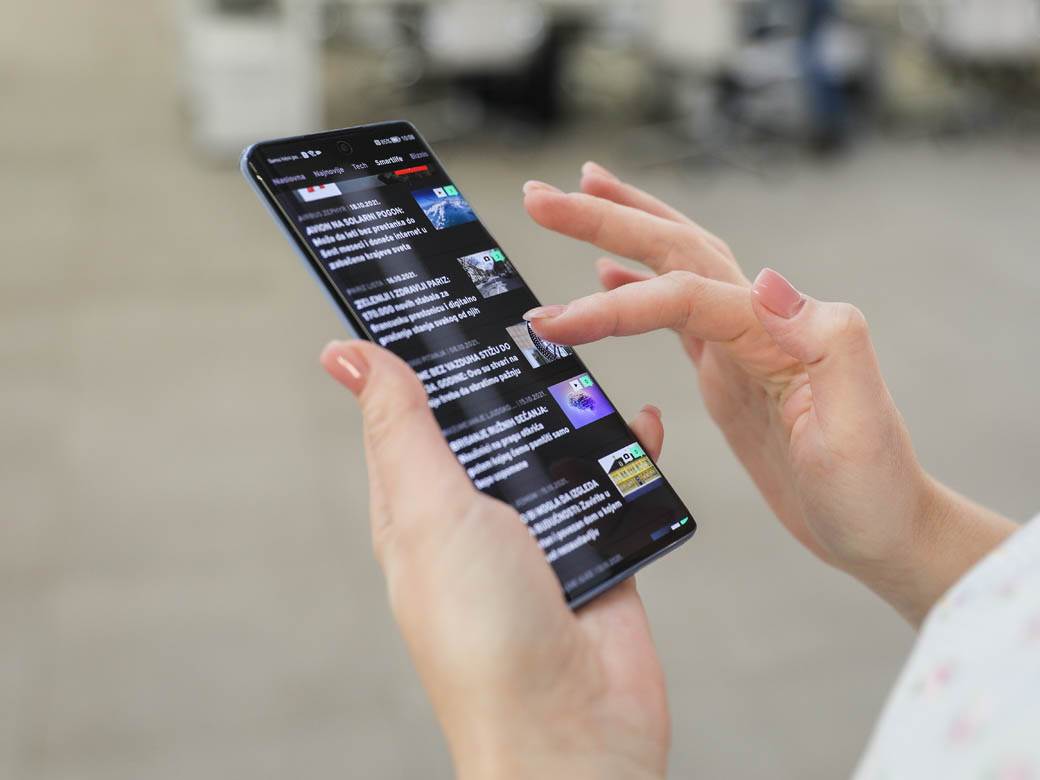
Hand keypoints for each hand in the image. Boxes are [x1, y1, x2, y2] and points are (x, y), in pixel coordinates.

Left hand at [321, 340, 670, 779]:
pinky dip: (627, 452)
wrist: (575, 733)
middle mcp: (475, 517)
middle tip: (520, 309)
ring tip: (581, 356)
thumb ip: (403, 429)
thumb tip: (347, 354)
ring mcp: (539, 533)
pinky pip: (612, 484)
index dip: (410, 355)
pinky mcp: (596, 550)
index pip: (406, 412)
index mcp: (418, 507)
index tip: (426, 290)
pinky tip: (638, 424)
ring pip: (554, 446)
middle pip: (489, 422)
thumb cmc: (485, 637)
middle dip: (504, 373)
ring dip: (570, 409)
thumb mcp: (431, 514)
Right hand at [522, 163, 1014, 624]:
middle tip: (543, 196)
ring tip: (578, 198)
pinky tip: (610, 274)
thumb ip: (828, 341)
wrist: (884, 528)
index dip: (616, 302)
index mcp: (778, 333)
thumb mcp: (859, 422)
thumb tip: (767, 280)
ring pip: (674, 267)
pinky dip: (639, 285)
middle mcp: (758, 325)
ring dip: (625, 229)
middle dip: (608, 216)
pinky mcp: (729, 371)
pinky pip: (676, 312)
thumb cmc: (872, 487)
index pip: (684, 293)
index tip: (555, 320)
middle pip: (675, 248)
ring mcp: (741, 346)